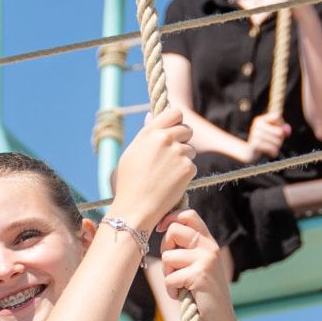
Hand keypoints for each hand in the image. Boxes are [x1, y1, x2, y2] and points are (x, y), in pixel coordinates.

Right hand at [114, 106, 194, 228]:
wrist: (136, 207)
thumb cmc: (129, 183)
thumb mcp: (132, 153)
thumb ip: (146, 134)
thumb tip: (152, 115)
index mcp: (149, 132)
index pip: (174, 113)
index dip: (176, 121)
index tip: (174, 130)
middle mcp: (165, 138)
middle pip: (187, 129)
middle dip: (183, 140)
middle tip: (173, 156)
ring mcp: (178, 152)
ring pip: (190, 149)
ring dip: (184, 159)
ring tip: (167, 174)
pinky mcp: (187, 168)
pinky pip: (192, 166)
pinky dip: (185, 174)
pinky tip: (171, 183)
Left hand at [159, 210, 233, 320]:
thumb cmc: (203, 294)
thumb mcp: (198, 265)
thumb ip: (188, 247)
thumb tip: (164, 228)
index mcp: (209, 242)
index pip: (188, 215)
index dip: (170, 218)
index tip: (160, 229)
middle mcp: (210, 247)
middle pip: (173, 231)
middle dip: (165, 249)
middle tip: (173, 268)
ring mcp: (206, 260)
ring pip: (168, 257)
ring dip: (168, 275)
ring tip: (181, 285)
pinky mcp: (200, 275)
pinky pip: (170, 278)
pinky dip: (172, 290)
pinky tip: (182, 296)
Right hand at [245, 114, 289, 159]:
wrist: (249, 153)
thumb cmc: (263, 142)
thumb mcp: (272, 134)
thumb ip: (282, 130)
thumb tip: (287, 130)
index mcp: (260, 120)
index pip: (277, 116)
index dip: (281, 124)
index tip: (279, 130)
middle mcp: (257, 125)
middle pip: (280, 131)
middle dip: (281, 139)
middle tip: (276, 142)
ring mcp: (256, 134)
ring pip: (277, 141)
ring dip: (277, 147)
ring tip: (272, 148)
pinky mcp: (256, 144)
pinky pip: (272, 148)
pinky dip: (274, 152)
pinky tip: (270, 153)